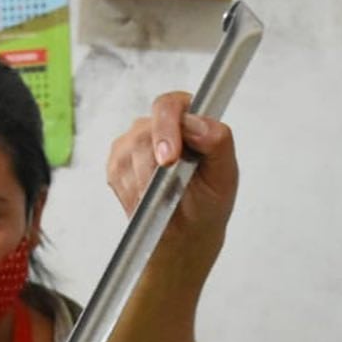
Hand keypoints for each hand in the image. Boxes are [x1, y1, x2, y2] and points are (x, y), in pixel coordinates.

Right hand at [106, 91, 239, 259]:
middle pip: (144, 133)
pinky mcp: (117, 163)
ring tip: (165, 200)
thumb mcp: (224, 174)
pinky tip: (149, 202)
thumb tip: (197, 124)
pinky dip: (134, 194)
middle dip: (155, 168)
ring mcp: (133, 142)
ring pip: (129, 156)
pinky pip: (118, 174)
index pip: (169, 106)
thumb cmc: (208, 202)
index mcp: (188, 117)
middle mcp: (158, 125)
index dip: (166, 129)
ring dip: (147, 186)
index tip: (169, 159)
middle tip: (167, 192)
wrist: (188, 234)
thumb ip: (219, 142)